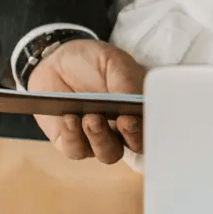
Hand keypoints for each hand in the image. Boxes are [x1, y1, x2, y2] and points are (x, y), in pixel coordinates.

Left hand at [28, 38, 145, 163]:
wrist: (58, 59)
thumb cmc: (92, 61)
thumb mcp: (114, 62)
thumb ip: (127, 82)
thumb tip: (136, 101)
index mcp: (139, 107)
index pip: (154, 125)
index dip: (150, 126)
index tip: (141, 115)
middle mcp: (123, 127)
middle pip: (136, 145)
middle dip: (132, 136)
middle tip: (124, 120)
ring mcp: (98, 137)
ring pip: (108, 154)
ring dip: (101, 138)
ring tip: (91, 117)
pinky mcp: (72, 142)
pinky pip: (76, 151)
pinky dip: (74, 137)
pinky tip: (70, 118)